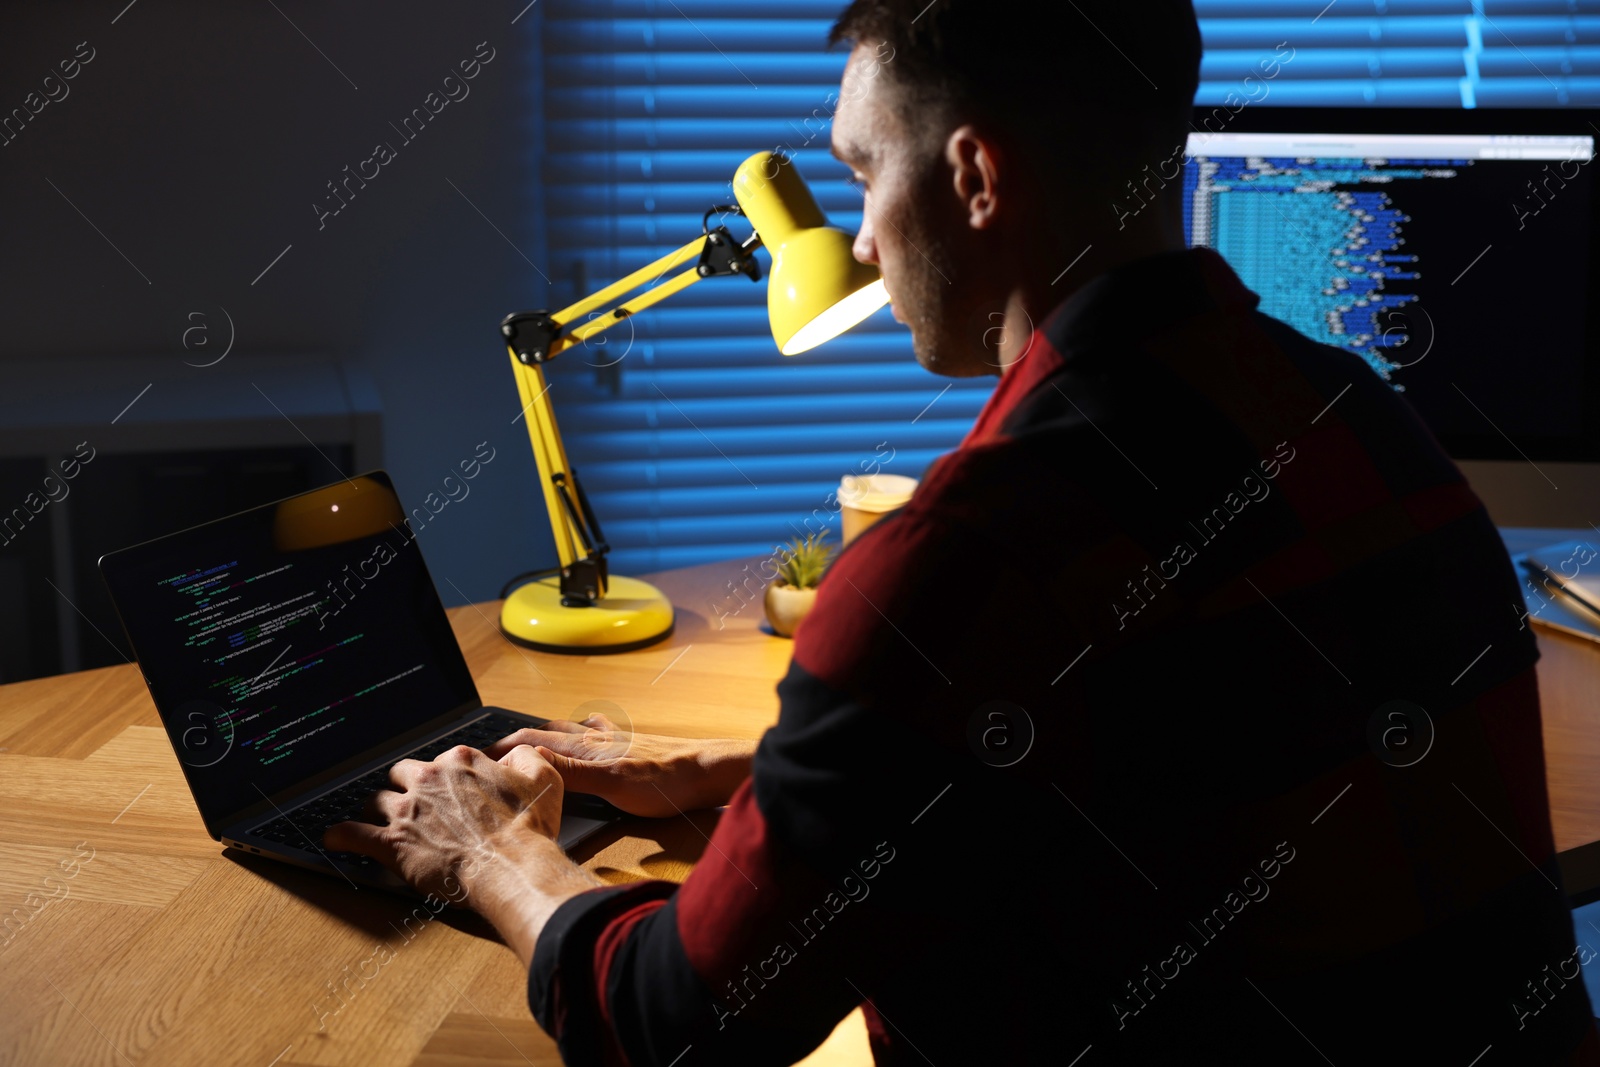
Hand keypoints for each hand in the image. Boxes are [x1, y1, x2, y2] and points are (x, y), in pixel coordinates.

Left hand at [324, 743, 565, 902]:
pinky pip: (353, 834)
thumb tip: (516, 756)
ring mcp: (407, 810)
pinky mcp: (391, 842)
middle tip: (414, 805)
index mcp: (461, 761)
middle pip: (402, 775)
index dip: (445, 778)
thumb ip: (527, 758)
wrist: (511, 866)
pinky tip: (334, 838)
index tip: (449, 791)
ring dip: (379, 810)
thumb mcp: (544, 779)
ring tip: (380, 820)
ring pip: (377, 800)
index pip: (442, 760)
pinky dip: (341, 836)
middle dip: (405, 788)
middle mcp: (429, 779)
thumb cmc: (528, 828)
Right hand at [484, 712, 755, 818]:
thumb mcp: (610, 784)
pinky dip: (585, 735)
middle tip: (497, 749)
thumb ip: (568, 771)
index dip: (502, 748)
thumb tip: (525, 759)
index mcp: (586, 748)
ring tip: (534, 740)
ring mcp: (618, 742)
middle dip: (521, 738)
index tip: (476, 757)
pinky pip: (601, 737)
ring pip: (574, 731)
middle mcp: (598, 739)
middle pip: (549, 732)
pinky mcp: (636, 748)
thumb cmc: (664, 782)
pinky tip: (593, 737)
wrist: (708, 770)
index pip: (532, 741)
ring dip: (550, 734)